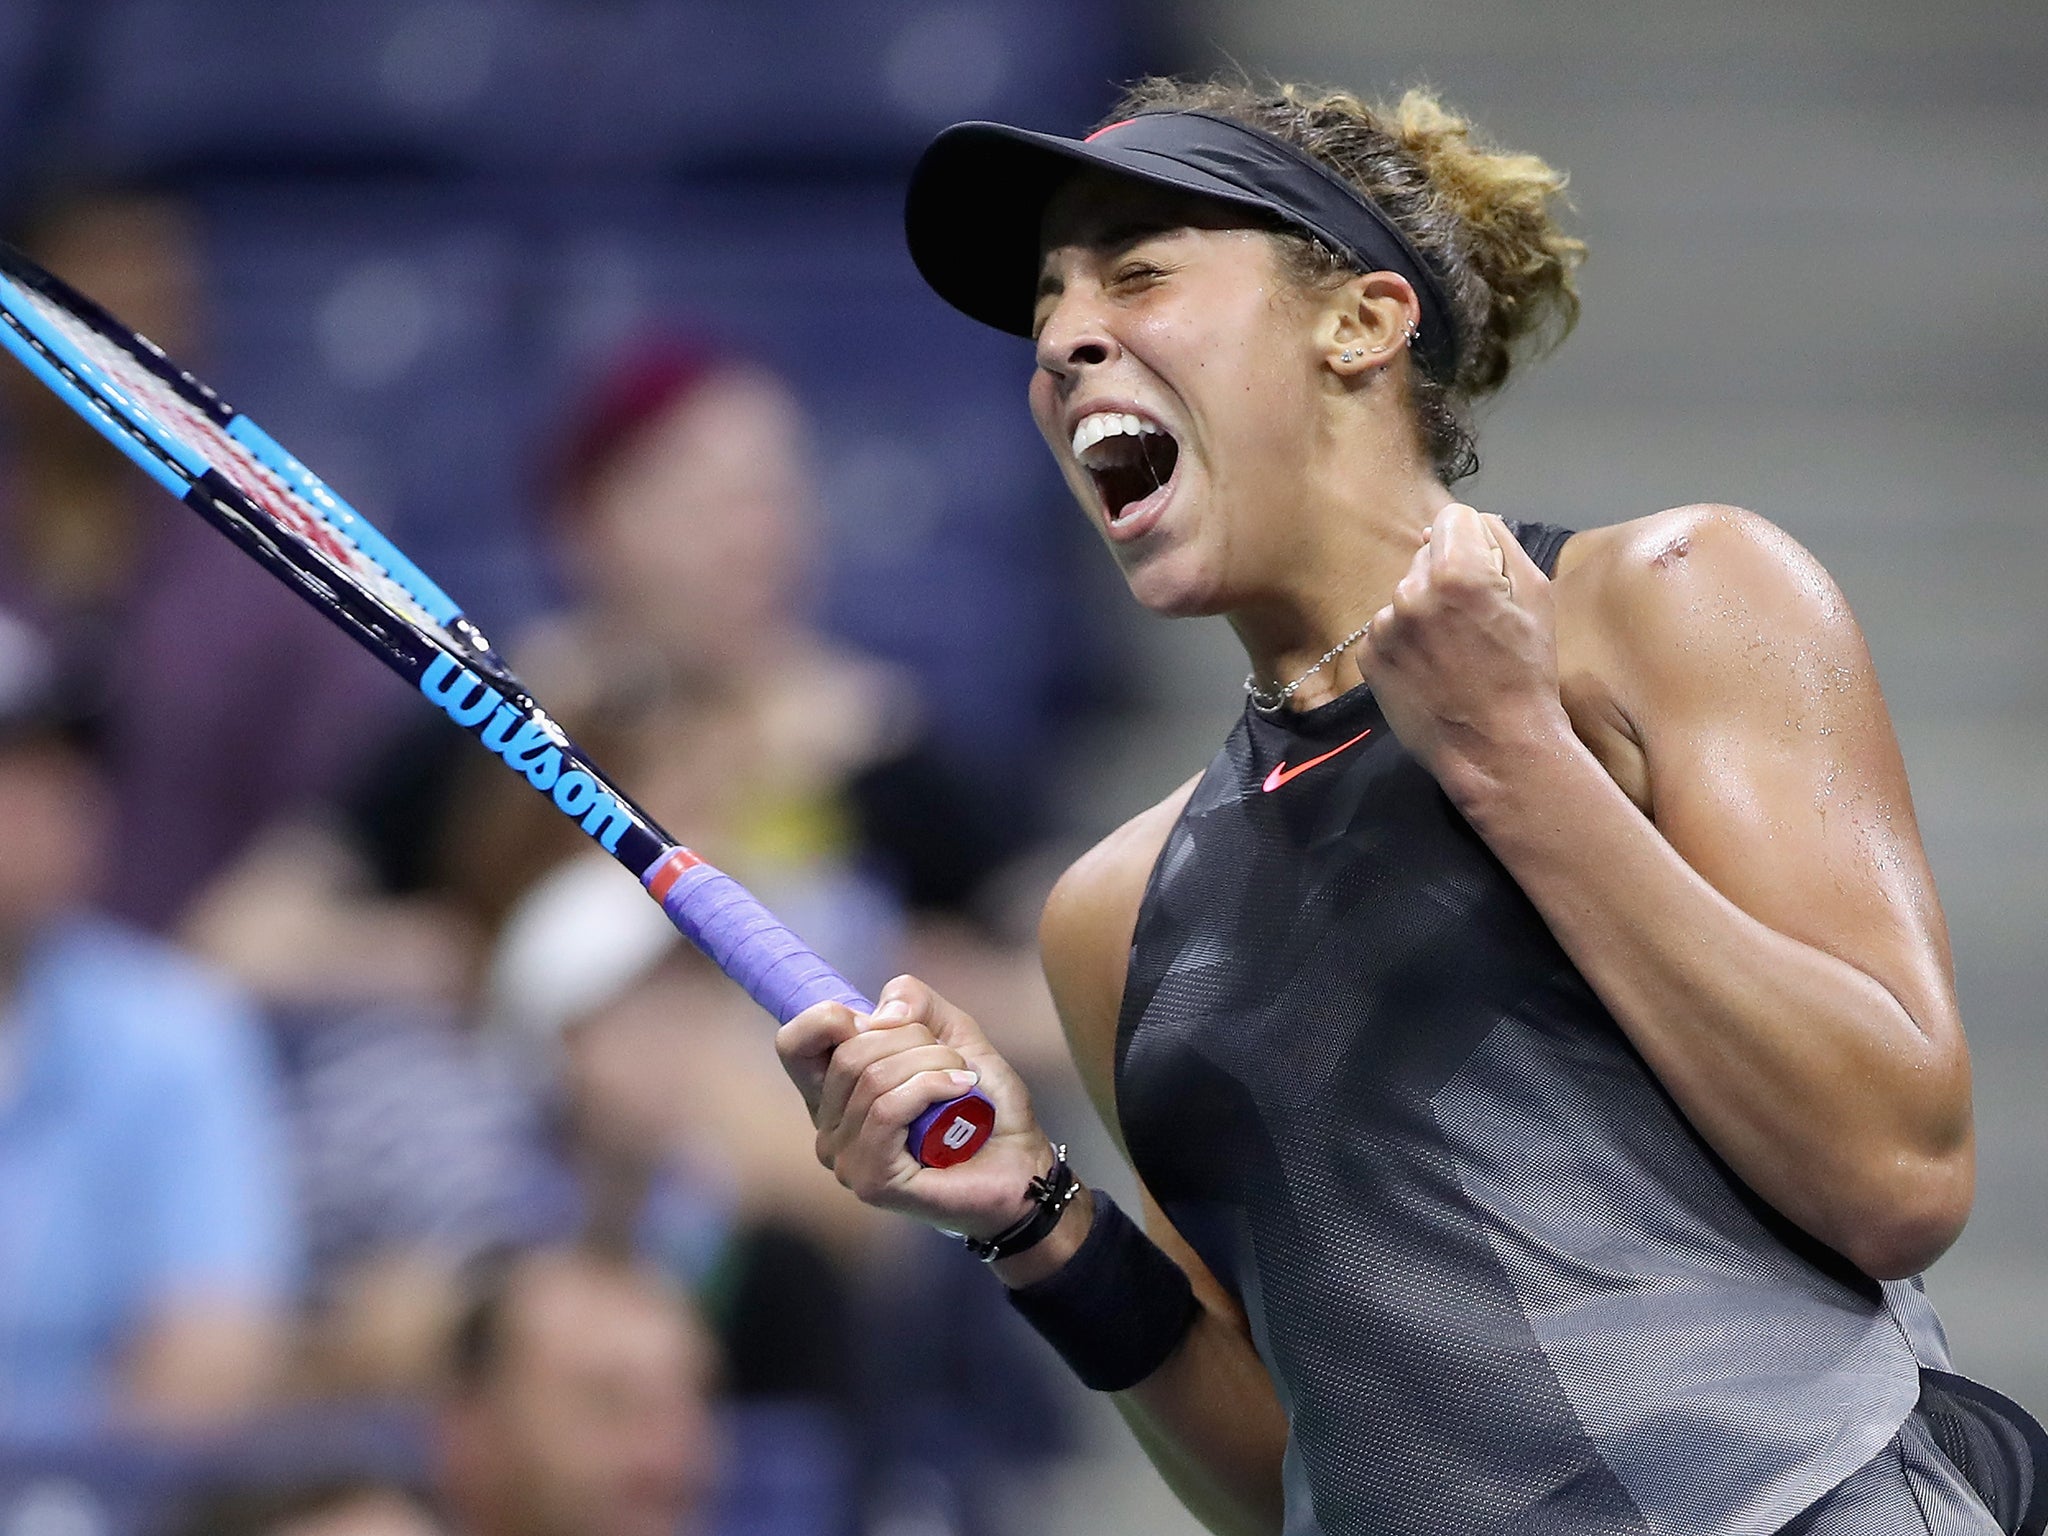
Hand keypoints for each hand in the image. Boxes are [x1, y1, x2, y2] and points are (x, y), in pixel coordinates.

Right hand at [776, 974, 1055, 1236]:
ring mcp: (847, 1159)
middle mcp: (829, 1129)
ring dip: (932, 1063)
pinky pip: (886, 1110)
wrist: (1024, 1163)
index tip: (892, 1025)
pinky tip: (960, 1090)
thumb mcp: (952, 1033)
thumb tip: (878, 1017)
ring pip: (872, 1079)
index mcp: (835, 1093)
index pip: (793, 1042)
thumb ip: (913, 1003)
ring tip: (964, 1078)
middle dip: (913, 1039)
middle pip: (848, 1052)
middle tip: (952, 1059)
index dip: (831, 1018)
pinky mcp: (872, 1179)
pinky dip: (929, 1087)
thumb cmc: (984, 1105)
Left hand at [1360, 504, 1569, 796]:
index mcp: (1456, 572)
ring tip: (1452, 650)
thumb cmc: (1526, 672)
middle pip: (1426, 554)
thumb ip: (1500, 542)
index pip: (1453, 518)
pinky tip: (1430, 667)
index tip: (1485, 576)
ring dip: (1424, 610)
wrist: (1495, 748)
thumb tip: (1467, 522)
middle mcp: (1410, 593)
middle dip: (1447, 576)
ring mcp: (1384, 626)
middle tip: (1473, 622)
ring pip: (1405, 593)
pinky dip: (1405, 640)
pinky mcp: (1368, 655)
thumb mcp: (1536, 596)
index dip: (1473, 542)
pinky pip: (1387, 628)